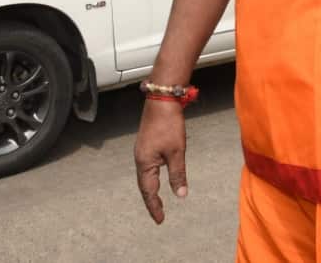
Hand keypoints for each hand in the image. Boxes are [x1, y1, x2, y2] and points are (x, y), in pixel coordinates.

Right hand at [133, 99, 188, 223]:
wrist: (162, 100)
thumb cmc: (169, 125)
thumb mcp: (177, 152)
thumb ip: (177, 174)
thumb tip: (180, 195)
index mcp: (145, 163)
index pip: (149, 192)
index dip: (155, 206)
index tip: (160, 220)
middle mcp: (140, 159)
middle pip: (144, 186)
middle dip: (151, 201)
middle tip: (159, 214)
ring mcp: (142, 151)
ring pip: (145, 176)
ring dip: (151, 190)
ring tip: (158, 201)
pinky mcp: (146, 144)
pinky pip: (147, 167)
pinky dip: (152, 178)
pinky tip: (158, 178)